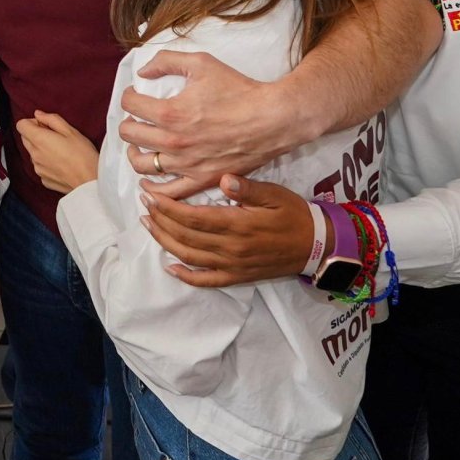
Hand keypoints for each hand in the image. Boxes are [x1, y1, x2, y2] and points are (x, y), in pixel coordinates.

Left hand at [14, 111, 98, 194]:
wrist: (90, 181)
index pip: (21, 125)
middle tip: (56, 137)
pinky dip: (47, 162)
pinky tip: (62, 163)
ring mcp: (37, 168)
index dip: (32, 122)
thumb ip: (51, 119)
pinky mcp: (43, 179)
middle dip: (36, 134)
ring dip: (42, 149)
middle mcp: (34, 155)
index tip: (45, 125)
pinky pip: (40, 166)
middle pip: (25, 138)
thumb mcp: (70, 130)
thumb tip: (38, 115)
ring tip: (61, 151)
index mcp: (39, 140)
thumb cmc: (83, 155)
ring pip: (33, 153)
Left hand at [113, 50, 292, 201]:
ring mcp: (186, 164)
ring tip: (140, 145)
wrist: (273, 118)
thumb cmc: (239, 90)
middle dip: (128, 122)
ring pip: (142, 165)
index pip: (130, 105)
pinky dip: (153, 188)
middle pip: (130, 135)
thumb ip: (167, 60)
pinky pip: (168, 193)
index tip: (135, 95)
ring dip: (134, 152)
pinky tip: (149, 180)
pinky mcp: (201, 180)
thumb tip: (143, 70)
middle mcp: (173, 141)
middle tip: (137, 118)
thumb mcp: (202, 63)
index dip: (129, 96)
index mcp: (170, 113)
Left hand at [141, 175, 317, 287]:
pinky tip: (169, 266)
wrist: (316, 247)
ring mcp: (232, 266)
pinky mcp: (236, 277)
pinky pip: (205, 280)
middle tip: (144, 204)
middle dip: (160, 220)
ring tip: (148, 225)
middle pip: (185, 236)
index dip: (168, 207)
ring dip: (164, 241)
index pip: (193, 217)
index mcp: (238, 225)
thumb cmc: (294, 215)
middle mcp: (231, 248)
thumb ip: (248, 188)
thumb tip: (223, 178)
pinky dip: (185, 276)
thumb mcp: (275, 194)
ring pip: (189, 256)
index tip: (151, 194)